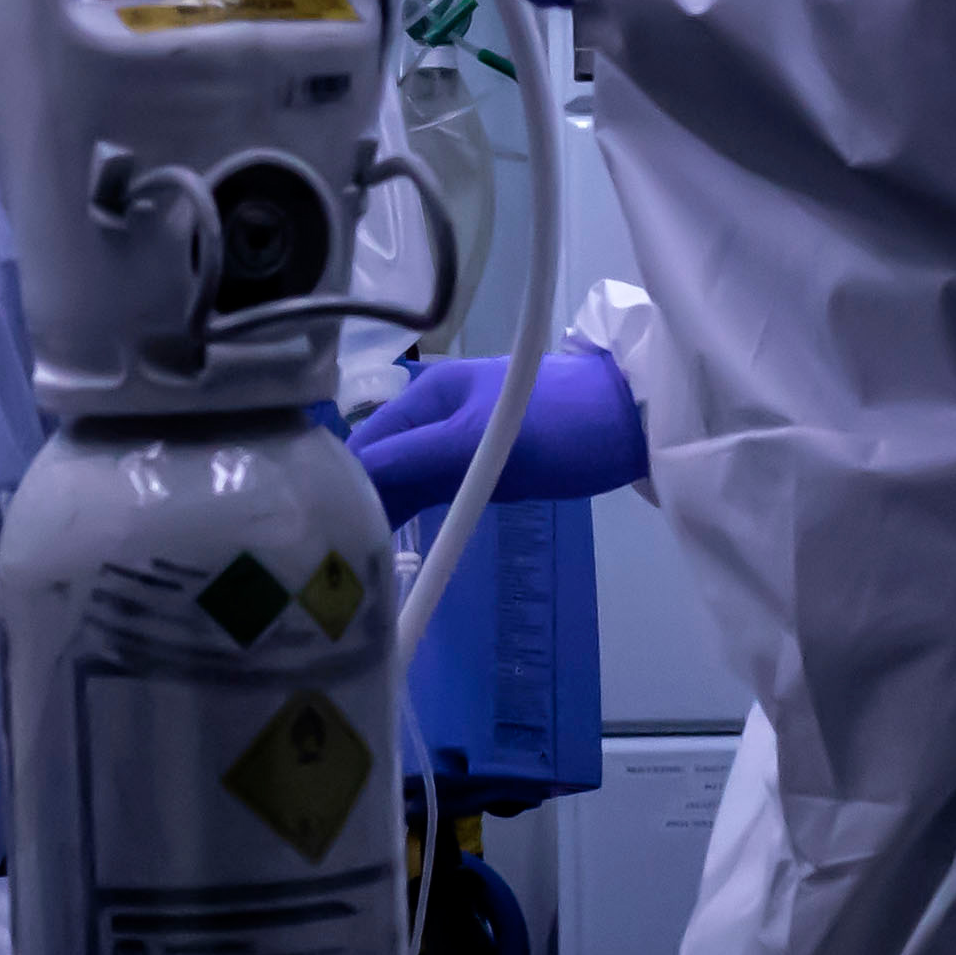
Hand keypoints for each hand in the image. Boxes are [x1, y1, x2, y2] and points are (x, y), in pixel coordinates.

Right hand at [349, 347, 646, 530]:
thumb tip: (352, 481)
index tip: (324, 530)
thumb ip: (417, 459)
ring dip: (385, 511)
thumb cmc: (560, 425)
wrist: (632, 421)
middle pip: (381, 463)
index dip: (342, 484)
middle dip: (358, 502)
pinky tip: (398, 542)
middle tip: (339, 557)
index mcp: (427, 395)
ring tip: (360, 559)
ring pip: (404, 479)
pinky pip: (433, 489)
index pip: (367, 443)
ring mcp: (455, 441)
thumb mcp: (483, 442)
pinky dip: (416, 511)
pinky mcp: (479, 465)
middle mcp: (433, 414)